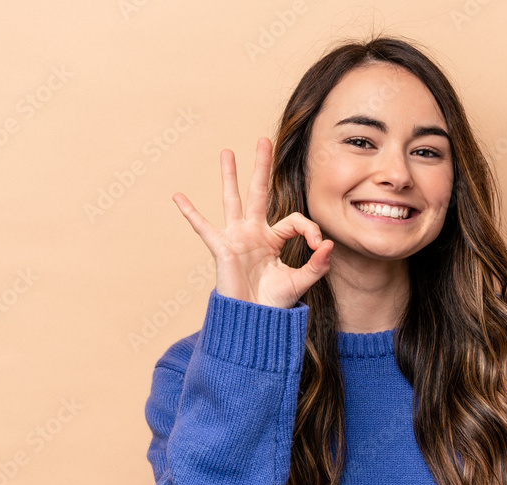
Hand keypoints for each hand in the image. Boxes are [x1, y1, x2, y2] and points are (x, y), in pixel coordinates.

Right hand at [171, 137, 332, 307]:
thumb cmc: (275, 304)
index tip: (318, 246)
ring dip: (230, 175)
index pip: (296, 220)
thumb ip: (317, 264)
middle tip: (264, 140)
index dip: (310, 230)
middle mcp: (255, 233)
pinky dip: (190, 213)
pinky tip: (178, 196)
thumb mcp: (300, 282)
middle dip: (262, 167)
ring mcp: (237, 238)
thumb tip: (329, 244)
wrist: (254, 322)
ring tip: (227, 152)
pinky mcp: (223, 248)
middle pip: (259, 192)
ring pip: (233, 200)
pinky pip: (204, 227)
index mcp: (274, 239)